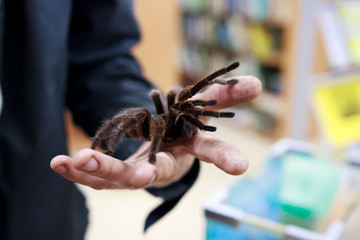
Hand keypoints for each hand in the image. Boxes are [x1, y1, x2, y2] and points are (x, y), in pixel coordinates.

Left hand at [50, 76, 261, 188]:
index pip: (211, 150)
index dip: (226, 157)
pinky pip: (95, 174)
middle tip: (140, 174)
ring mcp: (136, 172)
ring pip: (116, 178)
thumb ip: (224, 94)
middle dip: (144, 172)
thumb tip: (255, 83)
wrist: (161, 145)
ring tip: (75, 161)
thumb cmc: (183, 127)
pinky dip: (77, 170)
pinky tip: (59, 163)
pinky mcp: (114, 173)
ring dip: (98, 170)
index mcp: (190, 149)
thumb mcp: (202, 106)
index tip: (241, 165)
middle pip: (155, 172)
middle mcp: (164, 165)